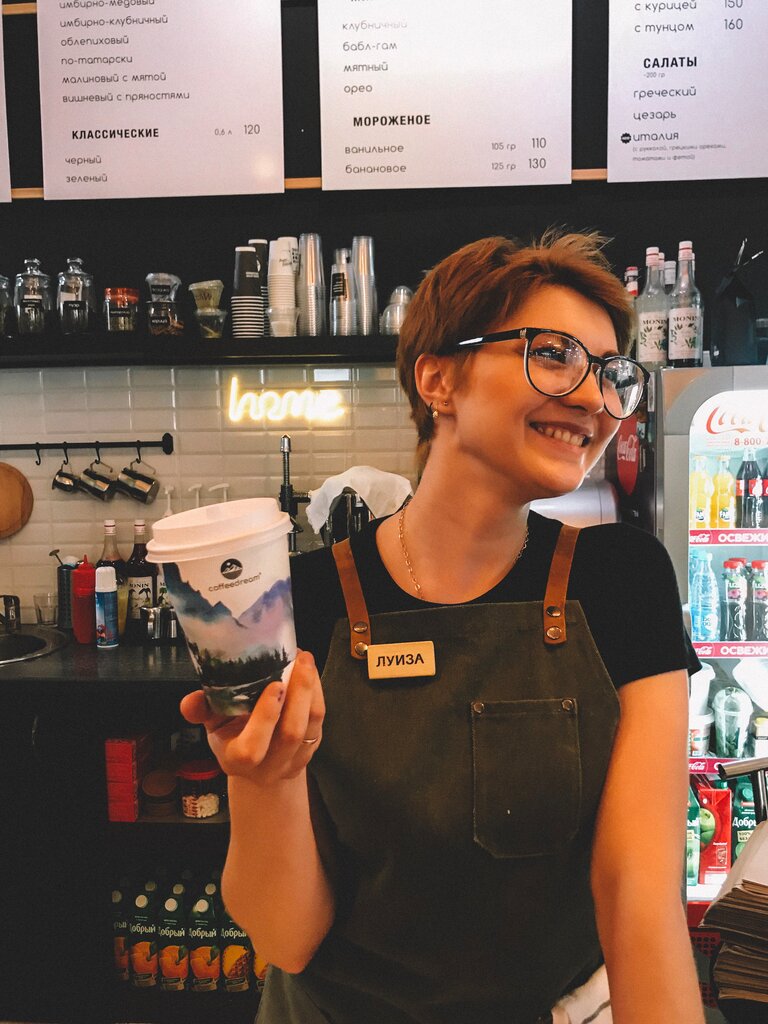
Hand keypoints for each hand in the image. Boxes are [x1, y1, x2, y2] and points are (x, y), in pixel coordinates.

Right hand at [179, 649, 324, 784]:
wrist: (259, 764)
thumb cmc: (231, 736)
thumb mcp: (212, 725)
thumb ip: (201, 711)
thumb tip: (189, 700)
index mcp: (238, 760)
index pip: (252, 749)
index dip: (264, 719)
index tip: (273, 686)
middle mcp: (269, 765)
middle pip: (290, 734)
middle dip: (298, 693)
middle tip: (296, 660)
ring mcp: (294, 758)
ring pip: (310, 725)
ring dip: (310, 688)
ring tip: (304, 659)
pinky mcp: (312, 747)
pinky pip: (319, 719)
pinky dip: (317, 691)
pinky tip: (310, 670)